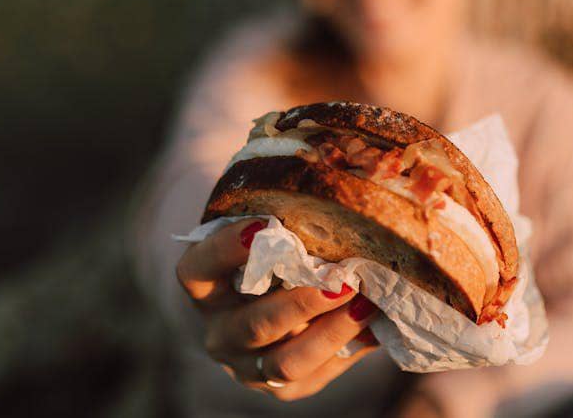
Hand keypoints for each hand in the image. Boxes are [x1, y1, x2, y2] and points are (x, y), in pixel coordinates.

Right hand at [176, 220, 378, 399]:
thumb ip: (283, 221)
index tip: (265, 223)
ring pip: (286, 362)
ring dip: (331, 331)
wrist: (273, 306)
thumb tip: (333, 183)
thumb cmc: (272, 255)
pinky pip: (317, 374)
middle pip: (253, 324)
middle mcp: (219, 332)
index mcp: (204, 287)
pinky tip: (375, 321)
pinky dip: (349, 346)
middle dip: (301, 302)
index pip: (198, 269)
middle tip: (340, 277)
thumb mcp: (264, 238)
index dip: (226, 249)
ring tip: (365, 302)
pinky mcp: (283, 389)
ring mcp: (248, 366)